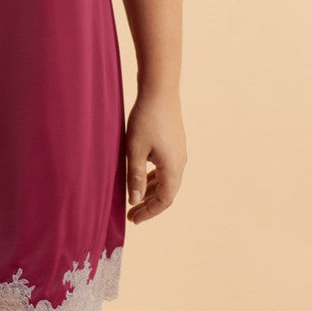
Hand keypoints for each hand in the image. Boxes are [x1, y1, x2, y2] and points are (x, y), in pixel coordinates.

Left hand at [125, 90, 186, 223]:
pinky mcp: (175, 144)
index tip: (132, 219)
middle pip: (167, 193)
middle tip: (131, 214)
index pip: (163, 200)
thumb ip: (134, 176)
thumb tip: (134, 201)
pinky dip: (155, 179)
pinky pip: (166, 169)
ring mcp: (179, 152)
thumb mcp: (134, 150)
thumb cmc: (145, 119)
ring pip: (167, 181)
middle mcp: (180, 162)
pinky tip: (142, 178)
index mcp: (172, 168)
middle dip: (149, 205)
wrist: (160, 91)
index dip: (148, 212)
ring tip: (135, 199)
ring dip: (151, 192)